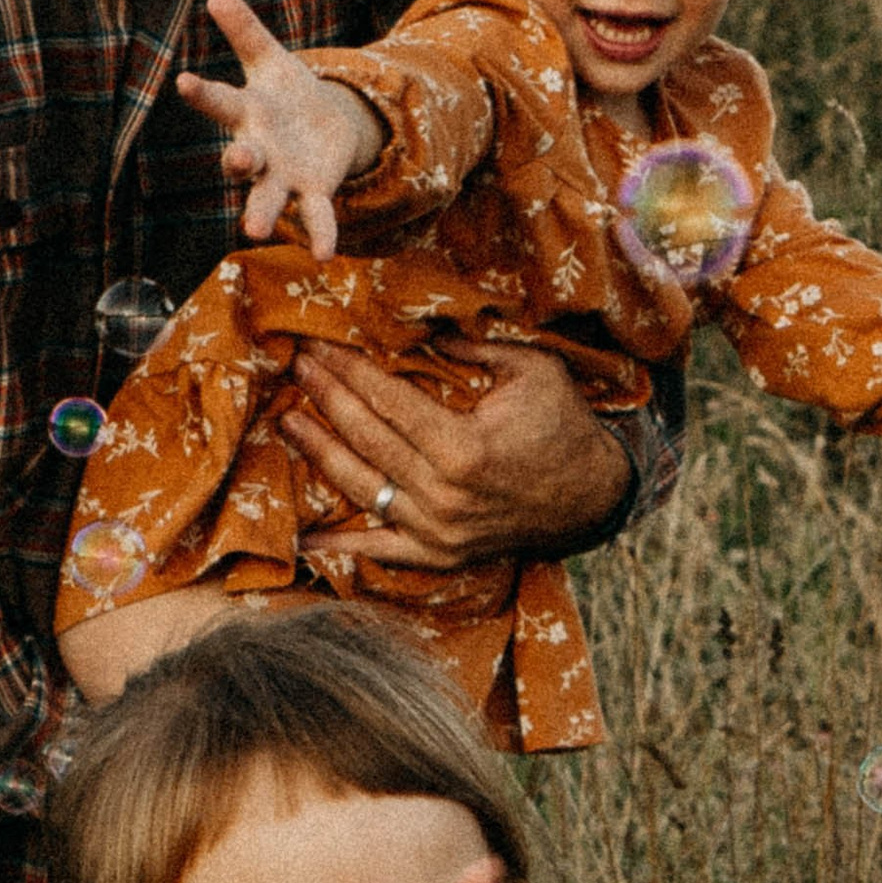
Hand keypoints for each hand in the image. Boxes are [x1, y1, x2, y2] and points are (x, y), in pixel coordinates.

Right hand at [175, 0, 382, 255]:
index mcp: (246, 113)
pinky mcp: (312, 192)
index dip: (202, 93)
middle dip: (238, 161)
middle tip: (238, 161)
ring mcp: (282, 176)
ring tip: (255, 232)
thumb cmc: (287, 92)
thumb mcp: (271, 59)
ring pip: (267, 197)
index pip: (219, 102)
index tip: (184, 81)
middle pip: (240, 159)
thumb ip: (246, 32)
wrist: (324, 127)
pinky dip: (319, 234)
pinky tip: (324, 255)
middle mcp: (257, 150)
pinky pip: (315, 216)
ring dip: (261, 213)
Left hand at [281, 338, 631, 570]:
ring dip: (319, 453)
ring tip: (288, 422)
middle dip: (326, 397)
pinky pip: (381, 551)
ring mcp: (439, 531)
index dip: (347, 369)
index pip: (386, 400)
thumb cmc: (564, 426)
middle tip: (295, 366)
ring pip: (362, 488)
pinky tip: (303, 539)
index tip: (317, 344)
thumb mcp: (532, 371)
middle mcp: (444, 494)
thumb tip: (419, 326)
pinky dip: (341, 547)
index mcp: (463, 447)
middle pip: (366, 438)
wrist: (593, 497)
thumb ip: (474, 347)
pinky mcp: (440, 556)